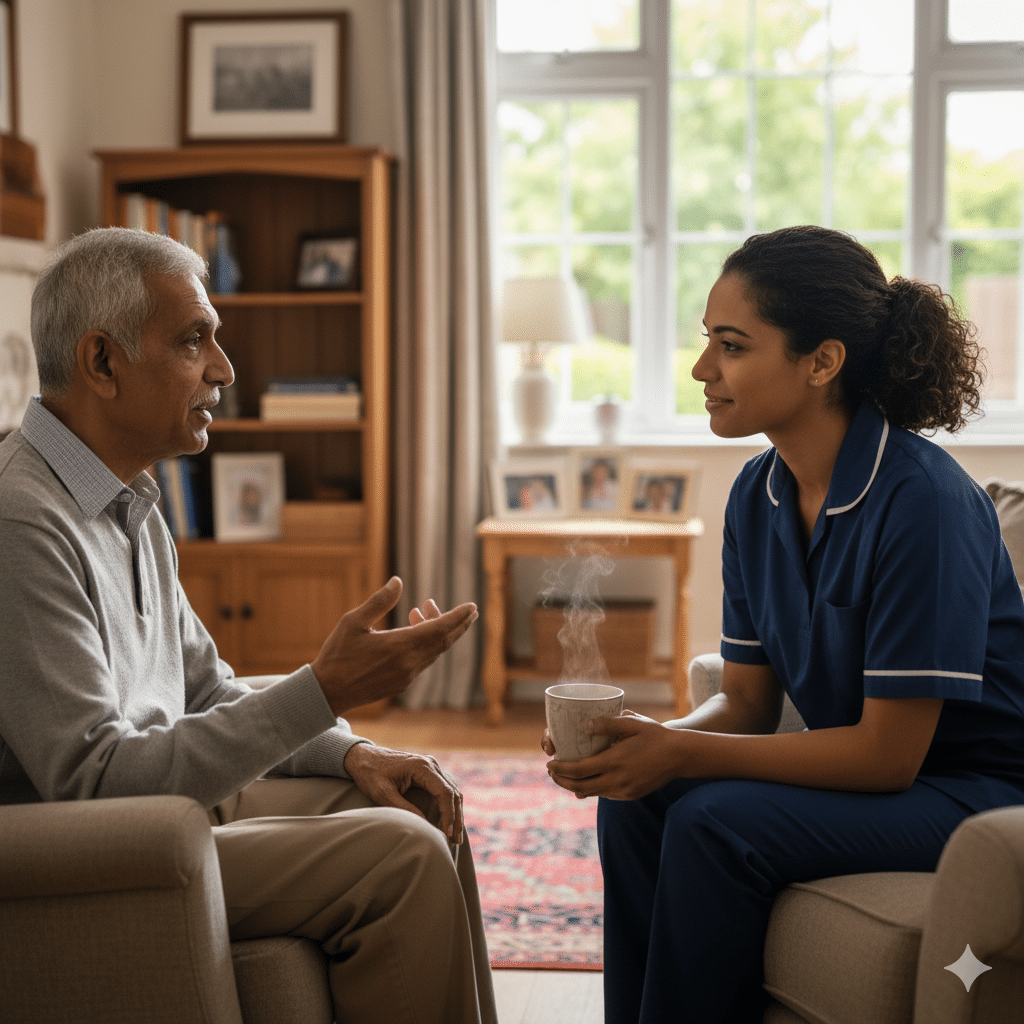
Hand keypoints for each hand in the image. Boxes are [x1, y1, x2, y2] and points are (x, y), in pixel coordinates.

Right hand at [312, 577, 477, 715]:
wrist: (327, 693)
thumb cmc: (337, 654)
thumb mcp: (353, 622)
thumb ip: (379, 602)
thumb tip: (398, 581)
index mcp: (399, 646)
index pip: (439, 629)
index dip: (458, 617)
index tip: (472, 607)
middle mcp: (409, 663)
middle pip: (443, 641)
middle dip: (457, 624)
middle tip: (467, 610)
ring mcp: (407, 676)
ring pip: (434, 651)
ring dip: (437, 631)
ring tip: (422, 611)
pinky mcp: (402, 683)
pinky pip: (423, 661)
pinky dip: (426, 644)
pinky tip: (412, 631)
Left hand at [344, 743, 464, 843]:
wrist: (363, 757)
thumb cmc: (371, 774)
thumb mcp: (384, 794)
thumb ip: (405, 809)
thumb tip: (425, 827)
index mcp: (422, 767)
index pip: (445, 793)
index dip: (448, 815)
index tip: (446, 835)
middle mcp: (431, 764)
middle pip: (453, 793)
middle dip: (456, 818)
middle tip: (455, 842)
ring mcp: (431, 767)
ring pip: (452, 792)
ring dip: (455, 814)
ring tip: (454, 837)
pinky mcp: (428, 773)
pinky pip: (445, 790)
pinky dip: (449, 806)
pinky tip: (447, 823)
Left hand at [546, 710, 683, 800]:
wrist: (680, 757)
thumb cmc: (655, 736)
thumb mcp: (632, 724)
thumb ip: (607, 724)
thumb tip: (584, 725)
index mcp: (614, 762)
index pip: (579, 770)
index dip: (561, 768)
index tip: (549, 763)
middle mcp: (617, 780)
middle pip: (580, 786)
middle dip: (562, 780)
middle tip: (551, 771)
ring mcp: (624, 791)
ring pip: (592, 793)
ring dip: (575, 786)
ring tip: (564, 776)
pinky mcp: (630, 795)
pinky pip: (605, 794)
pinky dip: (592, 789)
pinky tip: (586, 782)